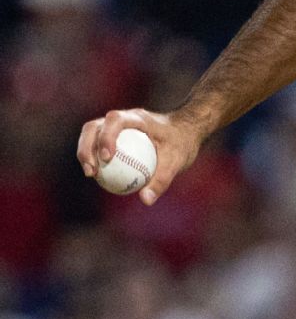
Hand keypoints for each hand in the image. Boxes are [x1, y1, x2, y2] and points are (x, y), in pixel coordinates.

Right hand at [76, 108, 203, 205]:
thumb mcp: (177, 161)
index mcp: (139, 118)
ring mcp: (117, 125)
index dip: (106, 137)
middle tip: (91, 170)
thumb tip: (146, 200)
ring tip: (91, 174)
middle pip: (94, 126)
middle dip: (86, 147)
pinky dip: (94, 157)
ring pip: (92, 134)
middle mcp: (124, 118)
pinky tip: (97, 176)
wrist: (186, 131)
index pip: (116, 121)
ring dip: (85, 152)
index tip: (107, 158)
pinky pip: (98, 144)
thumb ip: (162, 179)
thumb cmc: (182, 143)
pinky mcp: (114, 134)